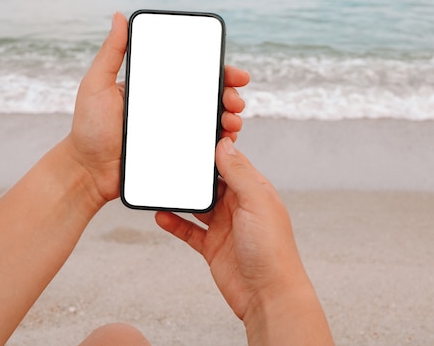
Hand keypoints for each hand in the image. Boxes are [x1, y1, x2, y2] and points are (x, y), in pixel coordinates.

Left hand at [65, 12, 249, 206]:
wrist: (88, 171)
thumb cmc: (89, 128)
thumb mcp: (97, 84)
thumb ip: (111, 53)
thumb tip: (118, 16)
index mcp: (157, 88)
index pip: (193, 74)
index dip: (219, 72)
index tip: (236, 74)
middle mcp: (170, 107)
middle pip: (209, 97)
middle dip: (230, 96)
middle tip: (236, 101)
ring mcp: (175, 131)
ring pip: (211, 121)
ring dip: (230, 119)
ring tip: (233, 122)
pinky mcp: (177, 154)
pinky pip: (204, 147)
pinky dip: (219, 144)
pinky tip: (225, 141)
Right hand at [156, 139, 333, 345]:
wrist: (268, 295)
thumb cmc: (272, 250)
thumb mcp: (256, 202)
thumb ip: (239, 174)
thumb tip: (224, 146)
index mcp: (254, 191)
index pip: (232, 162)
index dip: (215, 150)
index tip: (194, 137)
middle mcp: (240, 206)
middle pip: (212, 182)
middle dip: (194, 173)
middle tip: (171, 160)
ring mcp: (226, 227)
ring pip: (198, 206)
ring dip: (182, 198)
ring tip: (162, 186)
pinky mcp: (213, 247)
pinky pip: (190, 230)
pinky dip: (175, 223)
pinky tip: (162, 216)